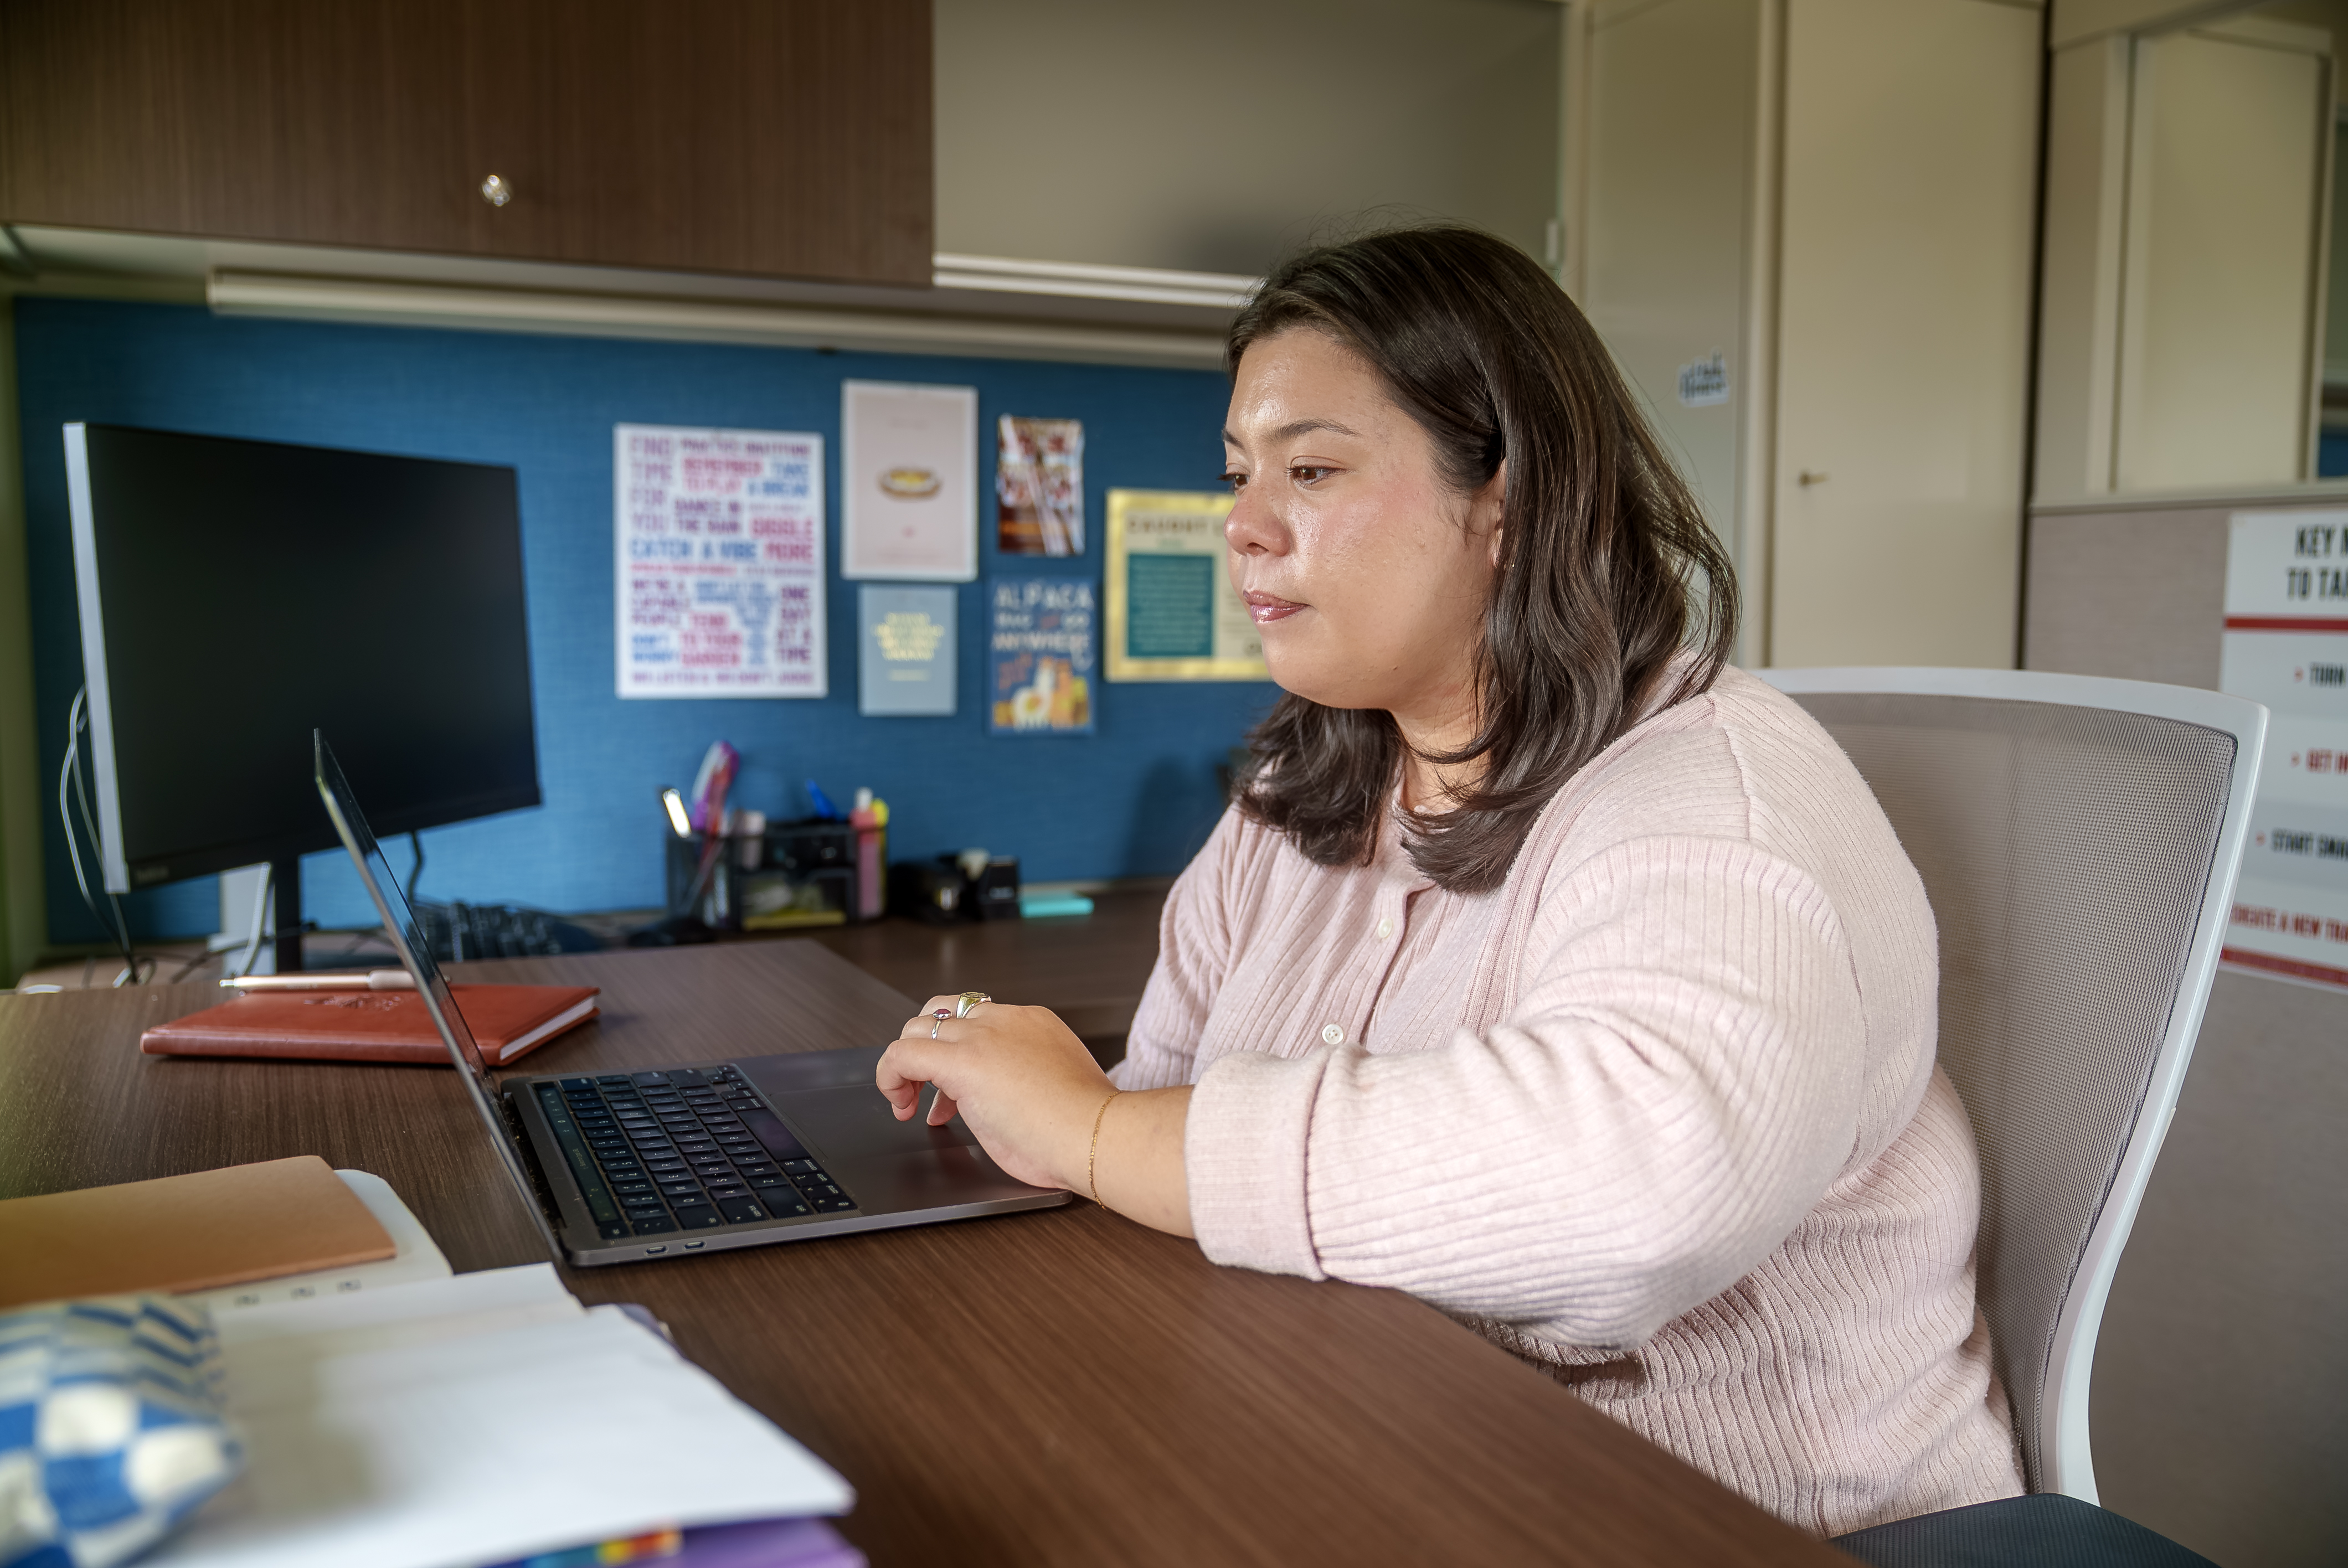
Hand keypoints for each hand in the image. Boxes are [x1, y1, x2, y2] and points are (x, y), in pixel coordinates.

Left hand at [876, 995, 1113, 1190]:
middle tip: (929, 1094)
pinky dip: (890, 1076)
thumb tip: (1010, 1101)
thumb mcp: (1058, 1087)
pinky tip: (899, 1104)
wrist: (1095, 1134)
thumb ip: (1029, 1080)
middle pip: (942, 1014)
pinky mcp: (961, 1062)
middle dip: (928, 1051)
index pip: (977, 1019)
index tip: (960, 1093)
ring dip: (908, 1065)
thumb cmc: (1086, 1127)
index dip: (958, 1053)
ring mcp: (982, 1038)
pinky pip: (902, 1054)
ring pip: (918, 1028)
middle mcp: (1005, 1020)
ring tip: (909, 1103)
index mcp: (1033, 1023)